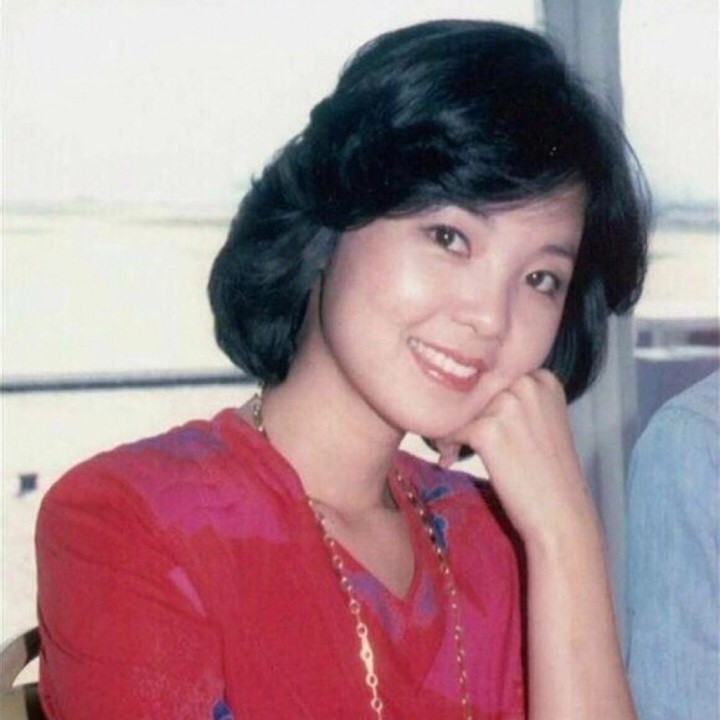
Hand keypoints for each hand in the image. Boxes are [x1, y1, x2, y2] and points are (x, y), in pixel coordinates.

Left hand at [436, 370, 597, 544]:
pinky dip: (445, 444)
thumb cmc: (548, 474)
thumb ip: (513, 398)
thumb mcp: (540, 421)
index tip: (473, 421)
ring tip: (453, 451)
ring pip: (459, 407)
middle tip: (455, 439)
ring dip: (449, 429)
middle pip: (474, 389)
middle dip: (461, 412)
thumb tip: (465, 389)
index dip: (478, 400)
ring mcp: (508, 404)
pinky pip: (449, 429)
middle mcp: (527, 383)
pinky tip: (450, 461)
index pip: (492, 376)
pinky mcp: (488, 429)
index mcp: (542, 378)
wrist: (562, 516)